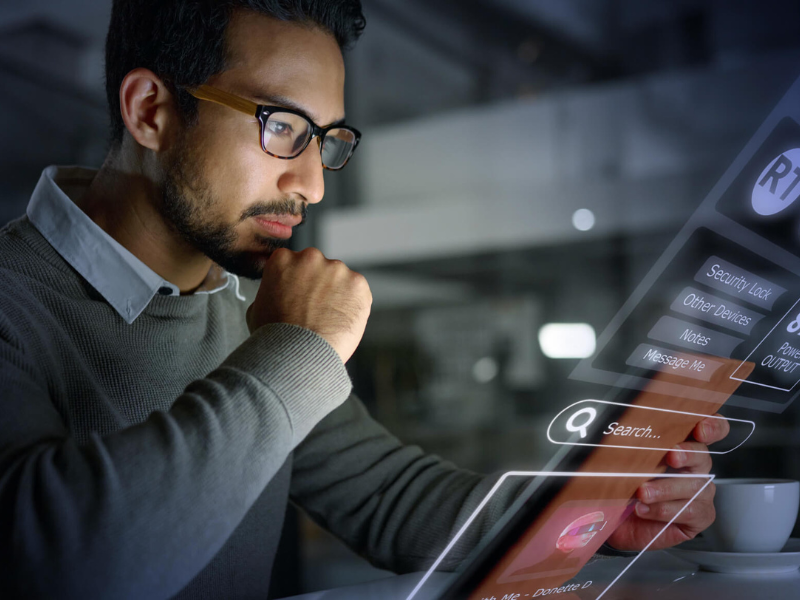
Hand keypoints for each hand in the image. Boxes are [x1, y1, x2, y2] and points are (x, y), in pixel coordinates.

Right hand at [246, 247, 371, 362]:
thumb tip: (278, 294)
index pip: (293, 263)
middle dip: (319, 285)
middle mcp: (310, 257)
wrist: (296, 354)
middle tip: (314, 311)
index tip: (298, 297)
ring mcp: (336, 269)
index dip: (297, 282)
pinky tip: (341, 321)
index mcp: (283, 260)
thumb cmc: (274, 336)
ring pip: (340, 279)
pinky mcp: (358, 283)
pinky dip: (354, 305)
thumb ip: (271, 291)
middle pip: (319, 268)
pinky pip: (358, 292)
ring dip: (337, 295)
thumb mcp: (257, 307)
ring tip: (327, 320)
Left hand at [605, 414, 729, 550]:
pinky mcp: (700, 516)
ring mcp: (701, 492)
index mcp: (682, 445)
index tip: (700, 428)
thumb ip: (632, 445)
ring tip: (642, 492)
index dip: (712, 425)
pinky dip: (663, 509)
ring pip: (695, 485)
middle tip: (672, 456)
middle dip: (688, 453)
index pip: (709, 428)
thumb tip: (621, 430)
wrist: (621, 521)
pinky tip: (643, 509)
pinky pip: (688, 510)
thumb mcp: (626, 462)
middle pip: (703, 454)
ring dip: (665, 488)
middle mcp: (696, 467)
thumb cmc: (626, 486)